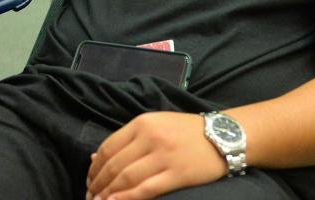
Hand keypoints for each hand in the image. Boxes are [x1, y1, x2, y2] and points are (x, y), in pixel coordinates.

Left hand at [86, 112, 226, 199]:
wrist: (224, 136)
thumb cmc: (186, 131)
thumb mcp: (155, 124)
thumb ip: (127, 139)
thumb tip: (94, 157)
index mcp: (142, 123)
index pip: (108, 147)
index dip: (94, 167)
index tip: (89, 180)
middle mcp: (150, 138)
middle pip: (114, 165)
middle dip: (98, 184)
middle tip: (90, 196)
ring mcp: (163, 156)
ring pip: (126, 178)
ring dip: (108, 193)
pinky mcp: (177, 174)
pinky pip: (146, 189)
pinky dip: (126, 198)